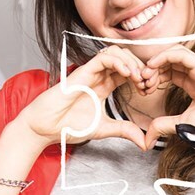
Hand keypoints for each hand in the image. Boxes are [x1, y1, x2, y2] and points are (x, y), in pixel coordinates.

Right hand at [16, 45, 154, 151]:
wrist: (46, 127)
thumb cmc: (68, 126)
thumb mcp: (104, 129)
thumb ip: (124, 131)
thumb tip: (144, 142)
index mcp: (105, 86)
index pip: (129, 72)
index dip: (142, 77)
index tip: (148, 91)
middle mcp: (99, 76)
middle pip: (126, 58)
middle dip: (141, 67)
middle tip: (147, 83)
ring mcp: (91, 72)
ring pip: (117, 52)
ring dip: (132, 62)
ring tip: (138, 78)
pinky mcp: (83, 71)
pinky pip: (104, 57)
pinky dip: (119, 62)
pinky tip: (128, 74)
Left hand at [139, 45, 194, 148]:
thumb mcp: (180, 125)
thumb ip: (163, 127)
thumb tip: (146, 140)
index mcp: (194, 84)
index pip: (170, 72)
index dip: (155, 77)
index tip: (144, 89)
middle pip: (170, 61)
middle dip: (152, 69)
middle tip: (141, 81)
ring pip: (174, 53)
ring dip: (156, 62)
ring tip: (146, 74)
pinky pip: (181, 54)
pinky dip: (164, 56)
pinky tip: (152, 65)